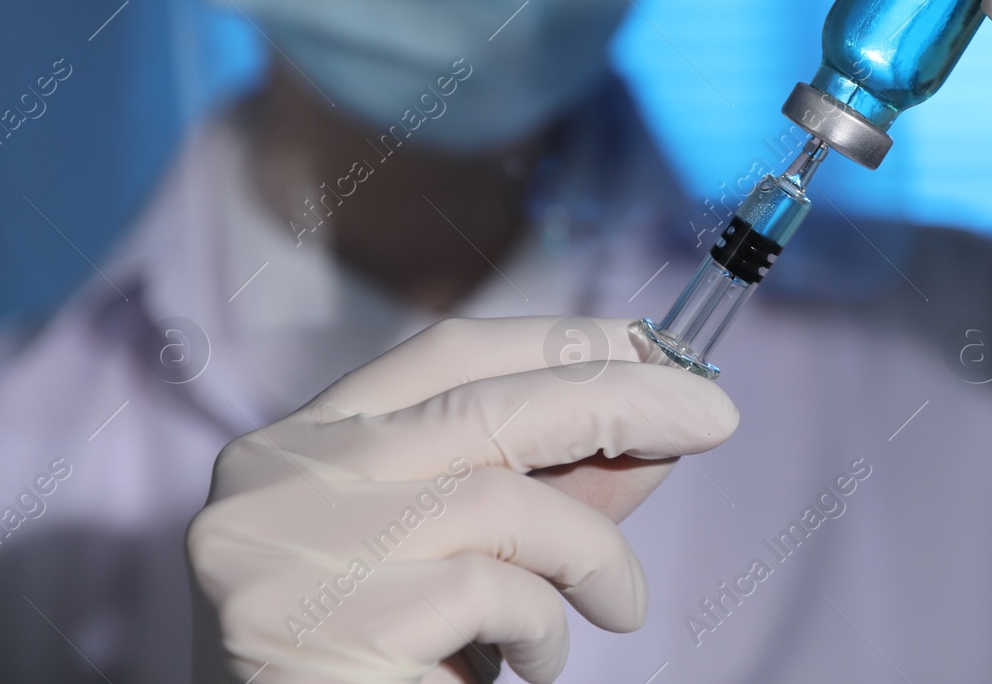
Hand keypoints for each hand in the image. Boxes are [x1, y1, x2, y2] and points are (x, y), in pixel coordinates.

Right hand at [187, 316, 738, 683]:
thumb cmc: (390, 669)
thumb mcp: (470, 562)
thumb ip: (551, 492)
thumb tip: (664, 422)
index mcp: (301, 447)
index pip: (446, 354)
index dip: (558, 341)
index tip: (648, 344)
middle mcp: (279, 481)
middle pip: (484, 402)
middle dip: (619, 399)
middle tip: (713, 415)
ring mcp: (292, 549)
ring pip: (501, 501)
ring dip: (592, 553)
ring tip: (622, 605)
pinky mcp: (322, 624)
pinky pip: (492, 592)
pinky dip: (546, 627)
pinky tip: (538, 665)